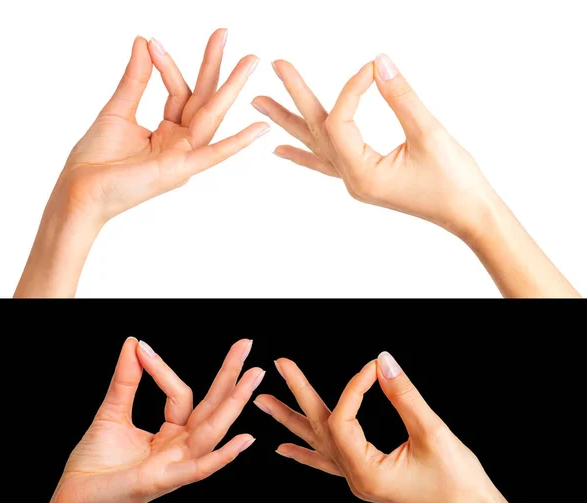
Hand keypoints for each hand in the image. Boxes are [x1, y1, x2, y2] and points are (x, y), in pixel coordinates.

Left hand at [50, 337, 262, 502]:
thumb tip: (134, 344)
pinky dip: (222, 456)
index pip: (182, 395)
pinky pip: (199, 468)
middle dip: (231, 376)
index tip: (142, 349)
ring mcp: (175, 464)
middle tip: (246, 343)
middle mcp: (180, 448)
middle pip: (212, 407)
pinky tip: (244, 439)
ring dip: (234, 403)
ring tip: (253, 376)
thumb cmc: (94, 466)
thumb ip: (126, 380)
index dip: (163, 371)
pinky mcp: (163, 481)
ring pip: (212, 431)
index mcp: (172, 434)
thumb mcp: (112, 413)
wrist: (71, 502)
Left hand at [51, 30, 268, 226]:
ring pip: (211, 117)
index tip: (151, 42)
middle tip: (225, 32)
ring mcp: (183, 157)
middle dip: (215, 67)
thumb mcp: (118, 110)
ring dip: (231, 88)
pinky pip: (215, 154)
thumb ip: (136, 78)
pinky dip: (238, 142)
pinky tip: (260, 128)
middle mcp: (180, 144)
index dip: (167, 66)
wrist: (81, 189)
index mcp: (166, 132)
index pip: (178, 92)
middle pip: (203, 100)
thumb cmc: (97, 159)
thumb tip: (143, 41)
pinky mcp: (181, 170)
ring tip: (251, 60)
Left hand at [252, 55, 498, 240]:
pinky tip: (281, 150)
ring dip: (289, 124)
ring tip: (260, 105)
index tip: (372, 68)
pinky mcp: (364, 178)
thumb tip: (379, 63)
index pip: (340, 122)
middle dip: (294, 98)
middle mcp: (352, 180)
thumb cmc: (455, 182)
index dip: (351, 89)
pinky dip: (303, 153)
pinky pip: (325, 164)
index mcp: (363, 175)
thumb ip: (402, 98)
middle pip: (316, 132)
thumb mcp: (429, 135)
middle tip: (274, 66)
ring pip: (316, 146)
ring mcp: (356, 181)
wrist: (469, 213)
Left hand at [254, 351, 495, 502]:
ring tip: (263, 402)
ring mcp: (357, 479)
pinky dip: (304, 452)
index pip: (343, 419)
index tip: (373, 368)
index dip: (353, 388)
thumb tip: (382, 360)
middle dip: (297, 394)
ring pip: (317, 443)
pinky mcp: (365, 475)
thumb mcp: (432, 432)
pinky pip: (326, 462)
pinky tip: (284, 448)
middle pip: (318, 428)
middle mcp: (354, 477)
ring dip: (289, 420)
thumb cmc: (458, 479)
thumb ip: (404, 395)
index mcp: (366, 472)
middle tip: (276, 365)